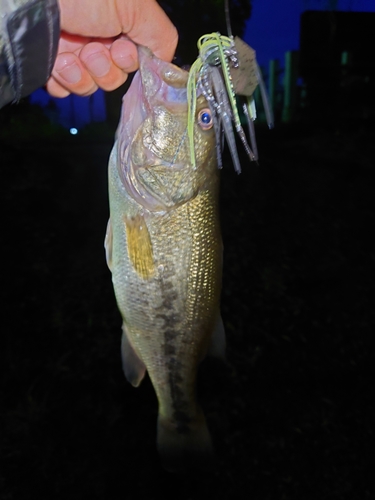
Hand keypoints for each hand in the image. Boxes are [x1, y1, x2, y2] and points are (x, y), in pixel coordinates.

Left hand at [46, 0, 177, 96]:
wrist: (38, 1)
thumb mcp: (137, 6)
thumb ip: (161, 35)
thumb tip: (166, 61)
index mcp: (119, 25)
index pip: (136, 60)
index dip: (130, 61)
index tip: (122, 49)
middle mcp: (98, 40)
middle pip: (115, 78)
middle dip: (106, 68)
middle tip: (94, 49)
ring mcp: (74, 54)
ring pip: (92, 87)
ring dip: (85, 74)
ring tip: (73, 53)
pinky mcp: (52, 67)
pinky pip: (66, 91)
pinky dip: (64, 81)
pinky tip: (59, 63)